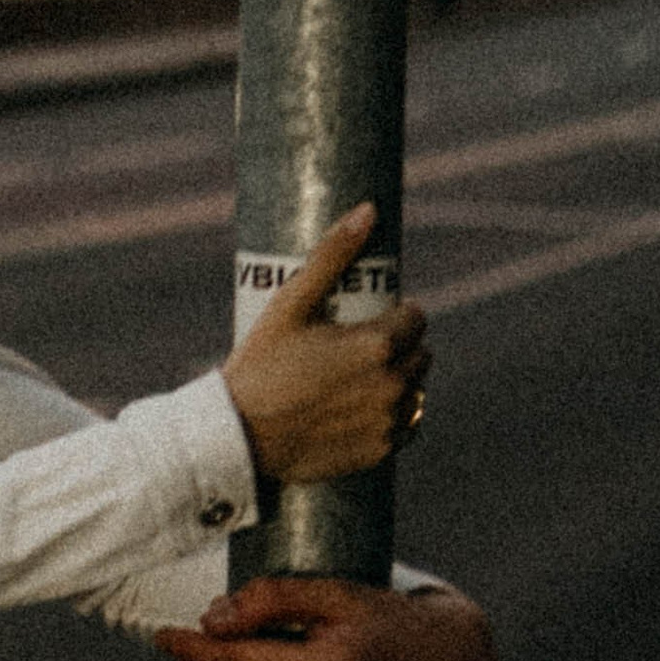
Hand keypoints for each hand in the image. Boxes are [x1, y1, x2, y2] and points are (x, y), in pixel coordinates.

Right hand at [221, 206, 429, 485]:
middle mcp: (392, 384)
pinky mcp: (380, 450)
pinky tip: (365, 409)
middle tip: (361, 348)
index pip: (416, 318)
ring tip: (363, 379)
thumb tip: (369, 210)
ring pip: (417, 391)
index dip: (397, 315)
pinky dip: (393, 417)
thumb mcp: (290, 303)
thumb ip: (332, 255)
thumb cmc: (261, 365)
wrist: (238, 436)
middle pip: (421, 355)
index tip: (373, 317)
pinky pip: (406, 426)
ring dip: (401, 381)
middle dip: (400, 347)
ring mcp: (388, 421)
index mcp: (378, 344)